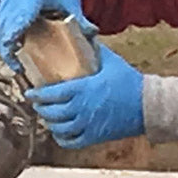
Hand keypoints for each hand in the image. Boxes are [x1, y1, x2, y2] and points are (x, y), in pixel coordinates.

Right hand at [0, 0, 98, 71]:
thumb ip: (79, 18)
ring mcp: (6, 3)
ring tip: (16, 65)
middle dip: (7, 49)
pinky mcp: (2, 8)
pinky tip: (13, 55)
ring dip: (3, 47)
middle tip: (19, 68)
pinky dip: (2, 42)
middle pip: (4, 27)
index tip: (17, 55)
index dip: (15, 36)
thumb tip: (93, 33)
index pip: (19, 17)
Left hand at [25, 44, 143, 148]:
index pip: (52, 94)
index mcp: (82, 89)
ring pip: (59, 129)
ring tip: (48, 117)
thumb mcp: (111, 61)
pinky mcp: (95, 137)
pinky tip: (60, 133)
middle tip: (38, 104)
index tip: (31, 93)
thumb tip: (87, 34)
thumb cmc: (130, 82)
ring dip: (50, 123)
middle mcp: (81, 109)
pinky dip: (62, 139)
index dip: (38, 95)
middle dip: (41, 108)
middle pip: (52, 113)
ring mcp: (87, 125)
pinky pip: (72, 142)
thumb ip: (96, 49)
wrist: (147, 105)